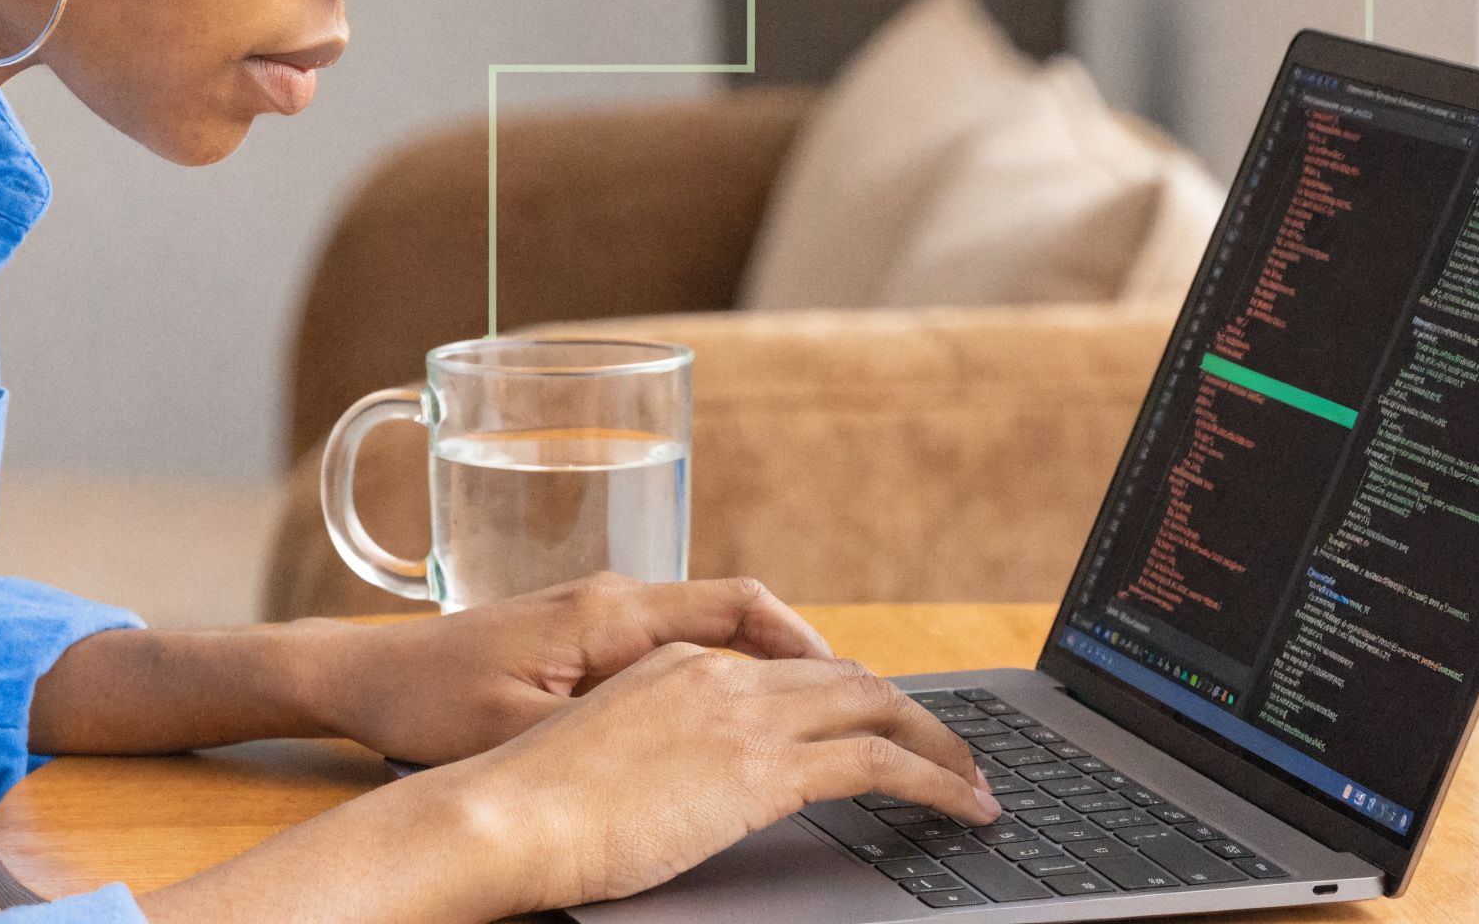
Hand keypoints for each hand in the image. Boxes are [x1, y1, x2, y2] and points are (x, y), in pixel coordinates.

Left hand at [293, 573, 831, 764]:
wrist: (362, 675)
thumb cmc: (429, 702)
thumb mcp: (524, 724)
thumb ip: (613, 722)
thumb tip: (699, 731)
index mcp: (609, 613)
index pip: (739, 605)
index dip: (805, 645)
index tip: (853, 685)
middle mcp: (613, 599)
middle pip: (741, 611)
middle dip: (809, 660)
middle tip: (871, 709)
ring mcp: (598, 615)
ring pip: (713, 629)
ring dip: (770, 668)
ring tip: (824, 719)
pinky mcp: (580, 638)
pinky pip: (678, 644)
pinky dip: (725, 673)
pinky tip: (740, 721)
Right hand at [429, 644, 1000, 917]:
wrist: (502, 813)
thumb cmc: (527, 806)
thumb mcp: (603, 759)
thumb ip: (656, 755)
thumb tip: (681, 790)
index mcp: (677, 664)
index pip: (790, 670)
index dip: (848, 696)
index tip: (879, 727)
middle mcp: (720, 675)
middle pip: (846, 680)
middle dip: (910, 716)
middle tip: (951, 756)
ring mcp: (744, 717)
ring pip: (877, 708)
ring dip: (939, 746)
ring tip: (975, 786)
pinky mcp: (761, 769)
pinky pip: (878, 764)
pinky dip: (936, 781)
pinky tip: (963, 809)